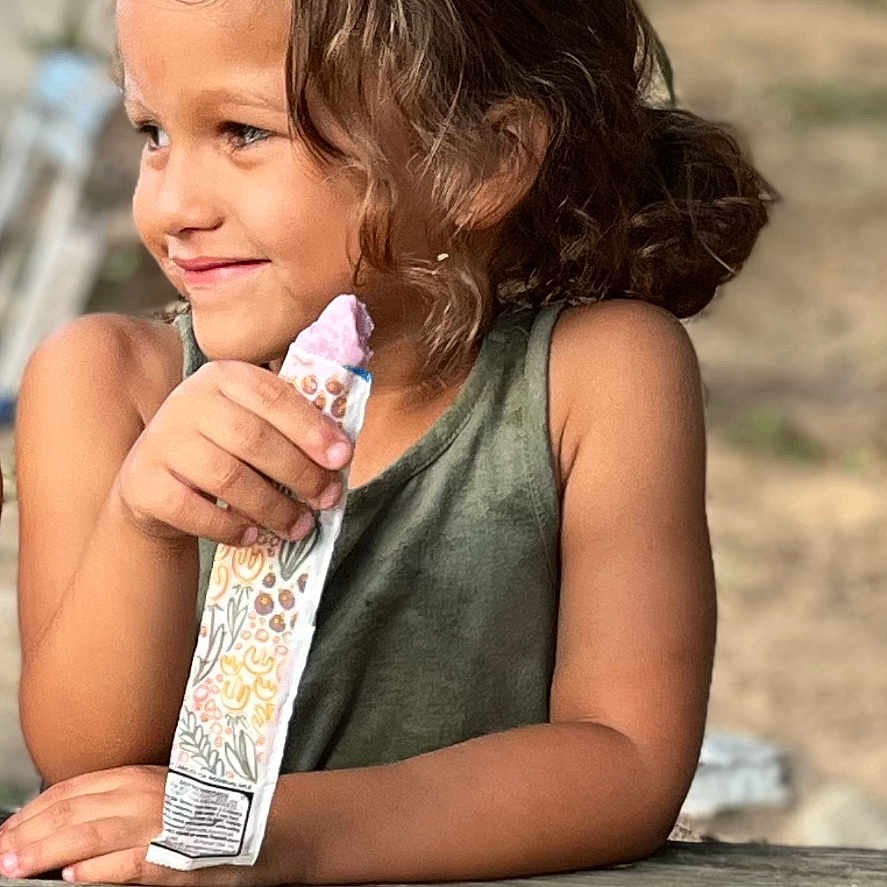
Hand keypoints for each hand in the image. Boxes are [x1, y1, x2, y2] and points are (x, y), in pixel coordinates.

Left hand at [0, 765, 281, 884]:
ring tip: (15, 865)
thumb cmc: (210, 816)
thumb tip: (68, 823)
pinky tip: (74, 878)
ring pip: (93, 833)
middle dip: (29, 832)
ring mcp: (161, 826)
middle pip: (75, 809)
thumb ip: (120, 804)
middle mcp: (147, 795)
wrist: (266, 827)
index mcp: (141, 778)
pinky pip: (129, 864)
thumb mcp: (161, 796)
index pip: (74, 790)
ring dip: (48, 851)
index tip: (8, 829)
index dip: (35, 810)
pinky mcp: (175, 859)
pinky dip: (99, 870)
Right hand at [116, 360, 352, 547]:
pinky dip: (230, 527)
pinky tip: (254, 536)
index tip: (343, 458)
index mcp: (224, 377)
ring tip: (299, 526)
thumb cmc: (222, 450)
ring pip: (228, 477)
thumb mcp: (252, 424)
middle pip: (254, 439)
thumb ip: (289, 429)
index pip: (274, 398)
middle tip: (326, 499)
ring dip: (272, 507)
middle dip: (299, 473)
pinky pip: (194, 510)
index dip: (312, 429)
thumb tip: (339, 455)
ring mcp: (162, 441)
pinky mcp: (143, 482)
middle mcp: (189, 401)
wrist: (155, 484)